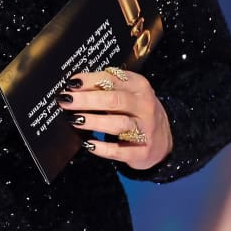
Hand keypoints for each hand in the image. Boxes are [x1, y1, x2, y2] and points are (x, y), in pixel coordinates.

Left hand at [58, 67, 172, 169]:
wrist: (163, 141)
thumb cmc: (137, 112)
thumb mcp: (129, 93)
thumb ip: (106, 87)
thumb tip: (74, 85)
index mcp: (139, 86)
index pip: (112, 79)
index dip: (90, 80)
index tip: (72, 84)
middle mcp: (144, 106)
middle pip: (114, 100)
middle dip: (87, 100)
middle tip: (66, 101)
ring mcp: (145, 129)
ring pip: (118, 123)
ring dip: (94, 121)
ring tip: (74, 119)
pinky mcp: (141, 152)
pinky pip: (119, 150)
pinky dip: (103, 148)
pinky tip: (88, 144)